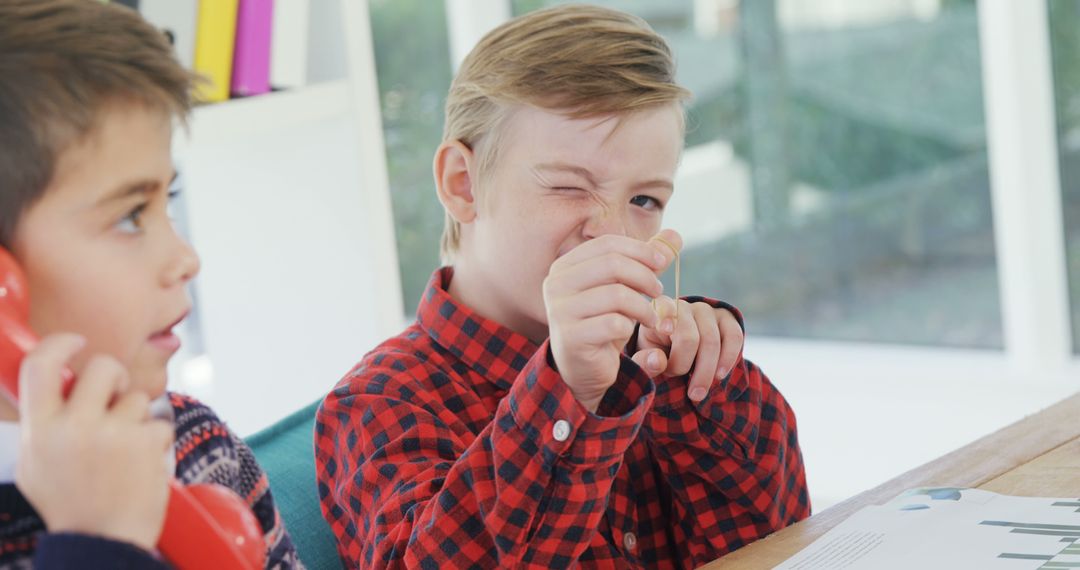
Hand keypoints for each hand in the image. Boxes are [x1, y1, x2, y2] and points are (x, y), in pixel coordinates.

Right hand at [15, 334, 173, 551]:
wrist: (104, 540)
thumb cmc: (70, 500)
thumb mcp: (35, 462)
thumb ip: (43, 420)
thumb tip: (58, 377)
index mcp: (40, 430)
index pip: (41, 366)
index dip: (59, 344)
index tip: (76, 341)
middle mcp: (74, 427)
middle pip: (103, 366)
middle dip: (115, 376)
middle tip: (114, 397)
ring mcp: (113, 434)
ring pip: (136, 396)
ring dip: (135, 417)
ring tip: (123, 450)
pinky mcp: (147, 443)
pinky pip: (158, 421)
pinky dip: (155, 440)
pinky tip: (140, 465)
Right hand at [544, 235, 667, 411]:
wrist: (584, 367)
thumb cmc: (604, 321)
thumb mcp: (625, 287)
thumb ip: (646, 262)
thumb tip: (676, 235)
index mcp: (565, 266)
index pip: (607, 244)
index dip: (640, 250)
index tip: (662, 263)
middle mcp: (556, 284)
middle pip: (612, 265)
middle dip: (644, 277)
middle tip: (658, 291)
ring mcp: (560, 311)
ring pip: (616, 295)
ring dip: (643, 306)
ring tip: (651, 316)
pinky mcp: (571, 337)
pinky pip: (614, 324)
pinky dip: (630, 327)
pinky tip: (632, 332)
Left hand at [631, 234, 743, 402]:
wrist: (680, 354)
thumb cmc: (657, 354)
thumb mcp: (644, 359)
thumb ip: (644, 362)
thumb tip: (659, 360)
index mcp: (658, 310)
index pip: (663, 308)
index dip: (665, 318)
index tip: (665, 330)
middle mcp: (684, 306)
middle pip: (688, 337)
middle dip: (684, 367)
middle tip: (679, 388)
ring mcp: (707, 310)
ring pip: (711, 340)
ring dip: (705, 371)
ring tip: (697, 393)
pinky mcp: (727, 318)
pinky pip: (734, 336)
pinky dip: (729, 358)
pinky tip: (719, 375)